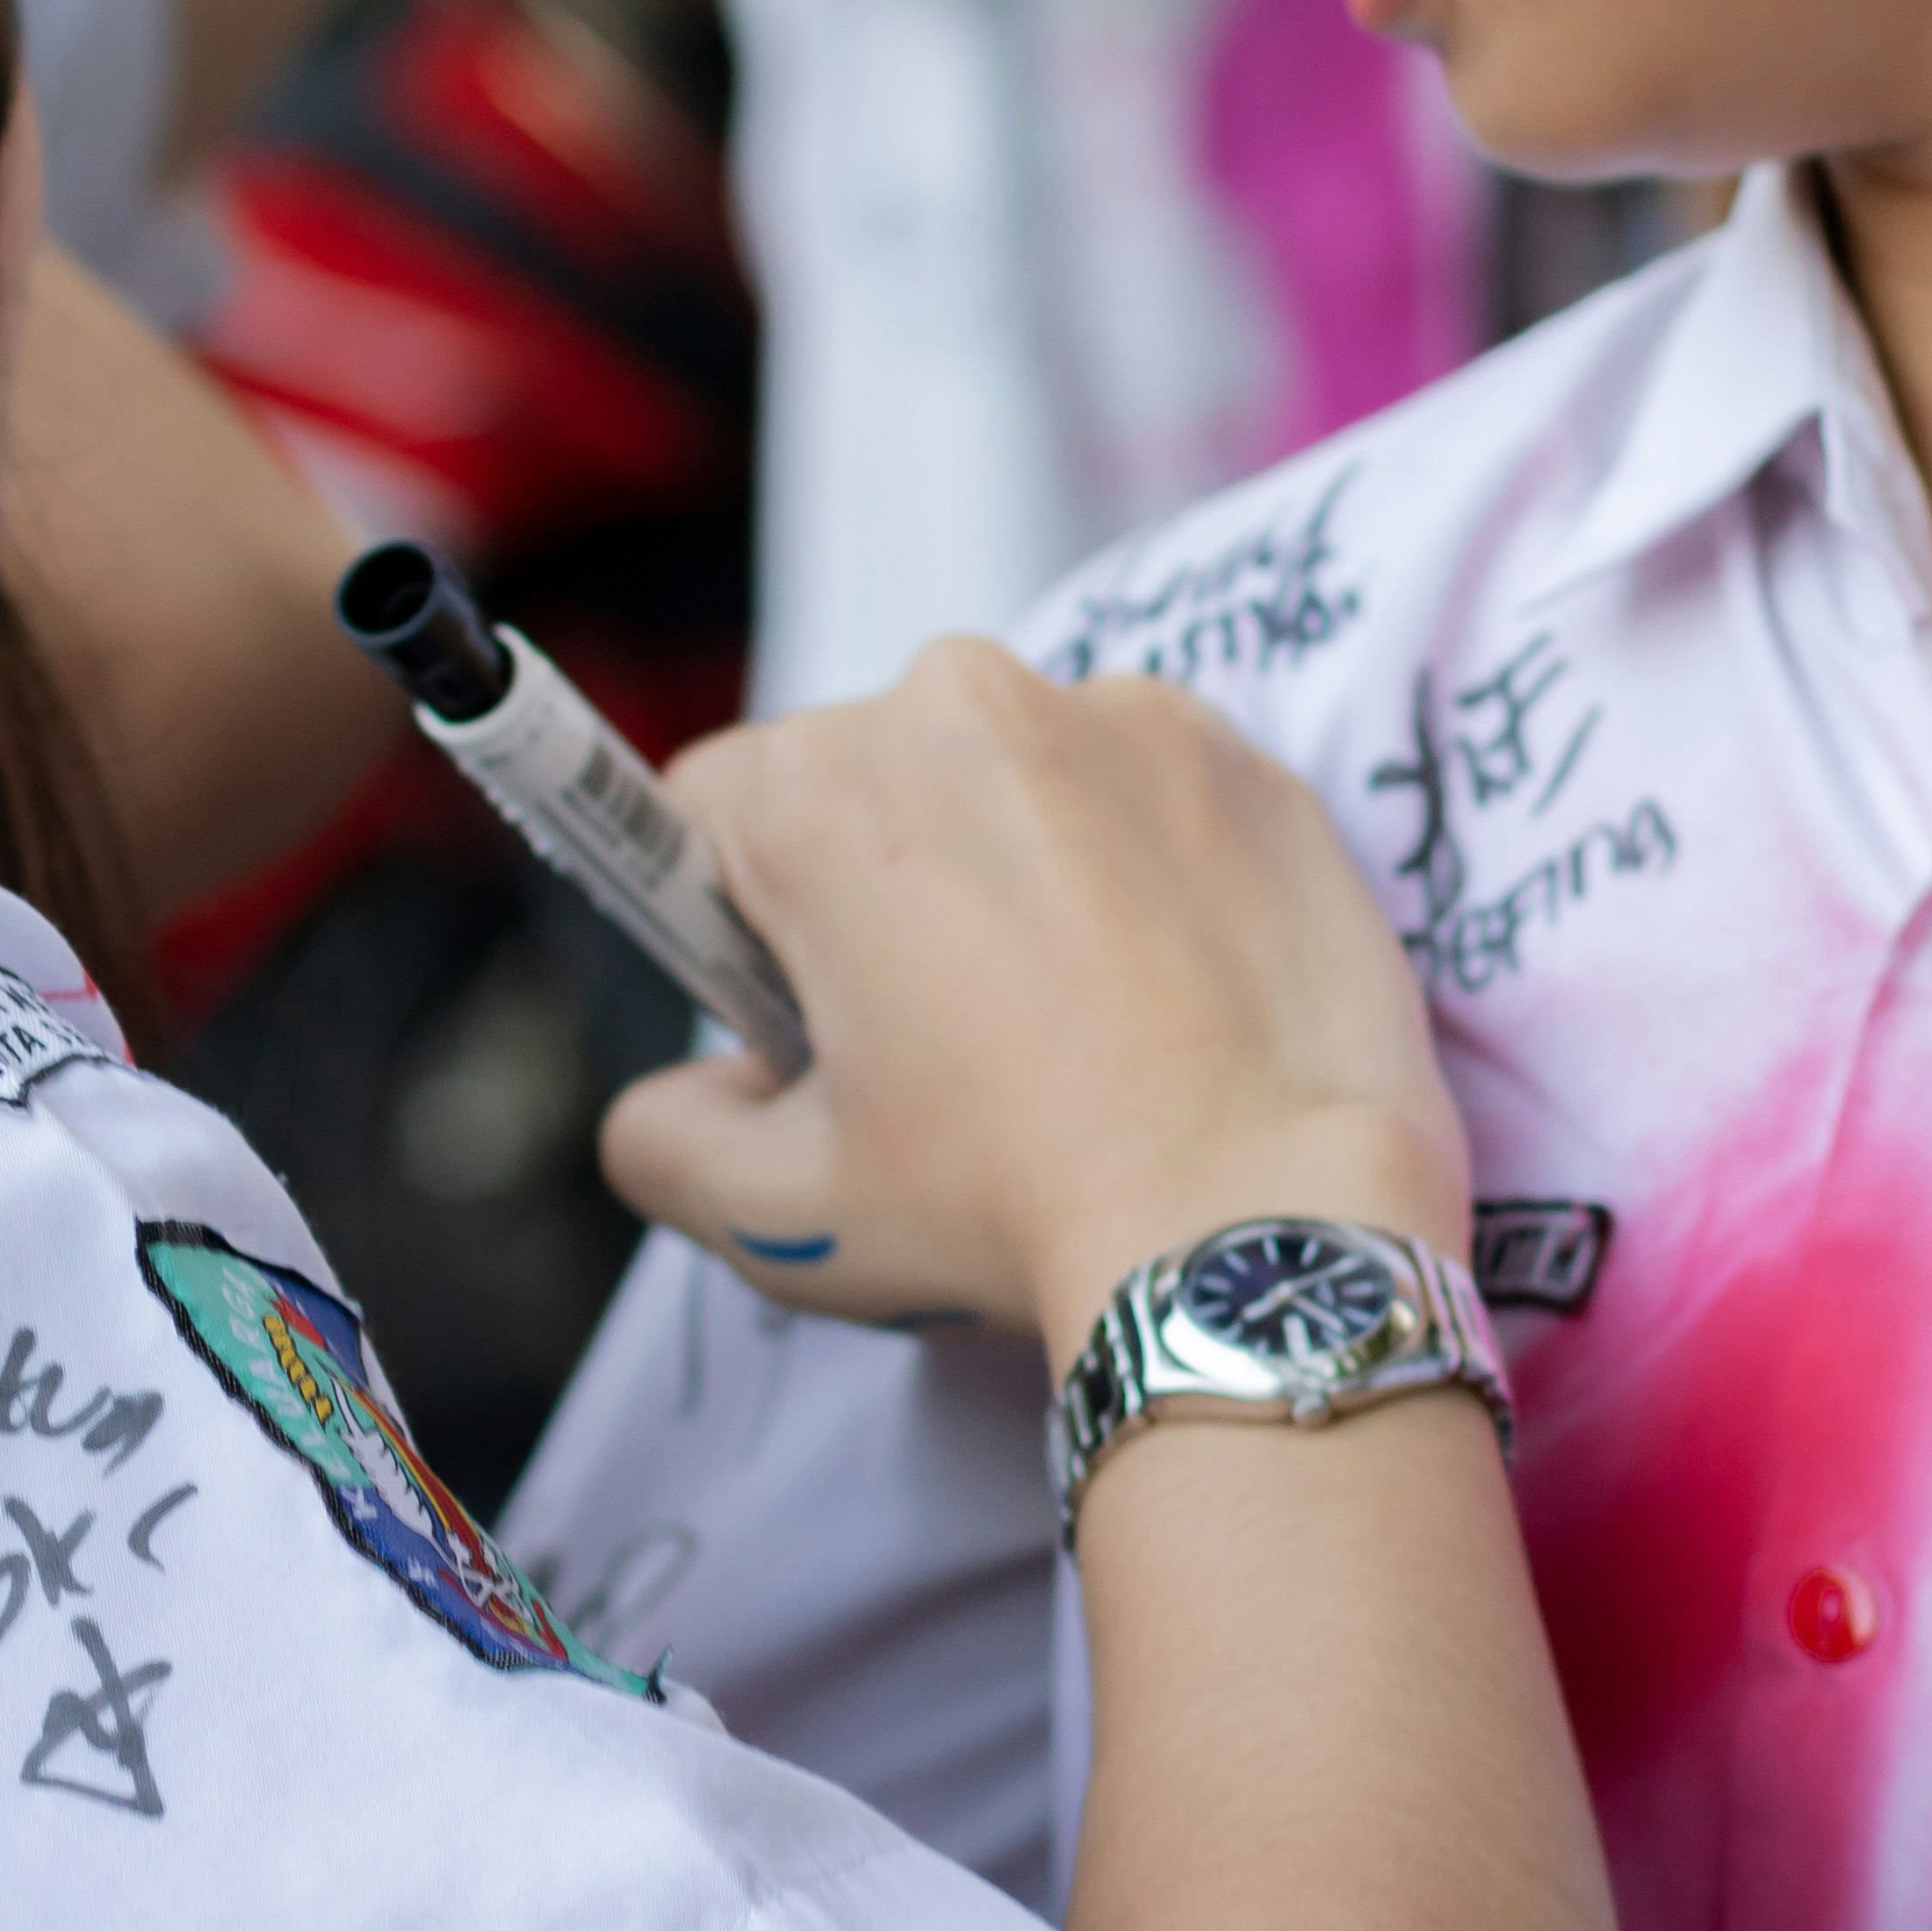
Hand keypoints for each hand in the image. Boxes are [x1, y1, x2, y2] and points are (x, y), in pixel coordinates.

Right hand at [597, 641, 1467, 1343]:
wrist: (1269, 1227)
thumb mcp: (783, 1215)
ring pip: (1015, 781)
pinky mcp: (1249, 759)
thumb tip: (677, 1098)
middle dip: (881, 891)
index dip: (734, 927)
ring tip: (1081, 1028)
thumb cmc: (1017, 1210)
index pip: (706, 812)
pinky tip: (1175, 997)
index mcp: (822, 788)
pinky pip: (1147, 794)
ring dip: (1019, 870)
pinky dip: (1145, 871)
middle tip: (950, 1050)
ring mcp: (1124, 716)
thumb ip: (663, 1140)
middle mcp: (966, 703)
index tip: (806, 1019)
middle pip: (866, 782)